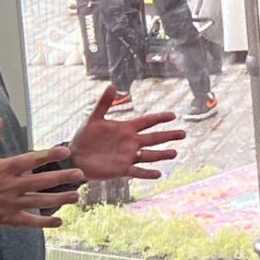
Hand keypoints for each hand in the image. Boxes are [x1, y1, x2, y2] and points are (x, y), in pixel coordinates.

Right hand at [0, 116, 84, 229]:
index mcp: (3, 168)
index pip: (31, 160)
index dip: (50, 155)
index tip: (66, 151)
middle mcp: (10, 186)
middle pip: (41, 182)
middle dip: (63, 178)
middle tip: (81, 175)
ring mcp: (9, 204)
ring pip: (39, 202)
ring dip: (59, 200)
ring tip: (75, 197)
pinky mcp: (5, 219)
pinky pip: (28, 222)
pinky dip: (44, 223)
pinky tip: (59, 222)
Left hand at [68, 87, 185, 182]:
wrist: (75, 157)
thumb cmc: (84, 137)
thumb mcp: (93, 118)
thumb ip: (103, 103)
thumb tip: (111, 85)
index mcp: (126, 128)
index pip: (147, 122)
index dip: (160, 118)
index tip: (173, 115)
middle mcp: (131, 142)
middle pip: (153, 138)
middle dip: (168, 136)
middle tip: (183, 133)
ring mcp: (128, 156)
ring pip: (149, 155)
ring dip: (162, 154)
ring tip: (175, 153)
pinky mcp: (122, 170)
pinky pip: (138, 172)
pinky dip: (148, 173)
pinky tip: (159, 174)